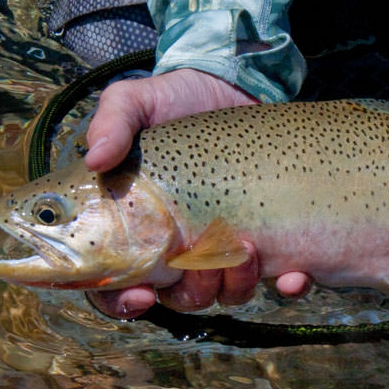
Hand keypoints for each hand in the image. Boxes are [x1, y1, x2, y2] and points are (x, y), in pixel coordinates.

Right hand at [85, 69, 312, 318]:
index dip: (123, 301)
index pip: (117, 285)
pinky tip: (294, 276)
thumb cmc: (175, 100)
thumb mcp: (134, 102)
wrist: (233, 87)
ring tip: (246, 249)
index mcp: (135, 228)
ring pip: (226, 294)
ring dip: (235, 285)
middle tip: (203, 263)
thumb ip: (111, 124)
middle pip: (179, 297)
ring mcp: (225, 246)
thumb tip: (94, 159)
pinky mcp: (269, 239)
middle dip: (192, 291)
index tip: (142, 295)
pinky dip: (288, 287)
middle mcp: (179, 247)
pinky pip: (279, 281)